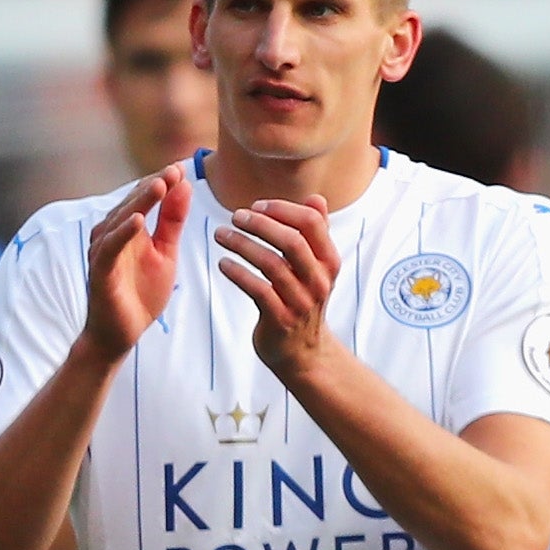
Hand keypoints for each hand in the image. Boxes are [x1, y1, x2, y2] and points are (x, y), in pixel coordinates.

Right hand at [82, 166, 187, 361]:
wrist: (121, 334)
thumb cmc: (141, 293)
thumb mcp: (165, 253)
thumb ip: (172, 221)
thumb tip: (184, 185)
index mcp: (128, 227)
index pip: (145, 197)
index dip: (163, 182)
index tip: (184, 167)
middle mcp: (111, 233)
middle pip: (133, 202)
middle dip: (155, 185)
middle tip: (175, 169)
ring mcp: (103, 251)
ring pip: (121, 219)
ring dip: (140, 201)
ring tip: (161, 184)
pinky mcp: (99, 271)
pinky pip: (109, 248)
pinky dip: (122, 233)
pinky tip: (137, 221)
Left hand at [215, 196, 343, 391]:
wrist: (301, 351)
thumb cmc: (302, 299)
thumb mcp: (316, 267)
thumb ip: (315, 233)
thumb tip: (316, 198)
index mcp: (329, 261)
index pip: (311, 223)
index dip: (282, 209)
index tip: (256, 206)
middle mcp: (319, 280)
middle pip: (292, 241)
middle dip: (260, 224)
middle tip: (235, 216)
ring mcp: (300, 301)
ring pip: (271, 264)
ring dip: (242, 245)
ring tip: (220, 235)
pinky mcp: (280, 319)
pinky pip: (257, 290)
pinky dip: (237, 273)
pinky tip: (223, 264)